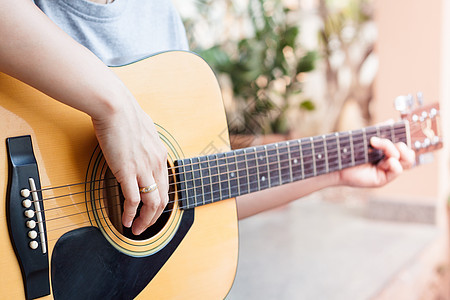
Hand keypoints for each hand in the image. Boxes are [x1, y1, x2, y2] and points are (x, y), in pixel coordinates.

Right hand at [92, 97, 167, 235]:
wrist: (115, 107)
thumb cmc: (125, 114)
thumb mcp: (143, 128)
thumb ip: (145, 140)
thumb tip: (141, 141)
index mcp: (160, 154)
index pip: (166, 186)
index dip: (160, 202)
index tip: (151, 211)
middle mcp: (157, 164)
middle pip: (163, 199)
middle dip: (155, 217)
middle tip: (146, 226)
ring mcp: (144, 168)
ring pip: (152, 203)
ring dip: (146, 221)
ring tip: (137, 230)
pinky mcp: (128, 171)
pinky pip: (133, 200)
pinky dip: (131, 214)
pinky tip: (126, 221)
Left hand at [338, 137, 414, 187]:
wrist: (336, 163)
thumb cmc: (349, 151)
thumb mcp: (366, 138)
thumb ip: (379, 130)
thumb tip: (391, 121)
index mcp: (387, 153)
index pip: (404, 147)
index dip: (404, 139)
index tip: (396, 130)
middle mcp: (389, 162)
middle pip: (409, 155)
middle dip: (401, 145)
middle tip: (383, 141)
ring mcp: (386, 171)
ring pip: (407, 161)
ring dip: (393, 150)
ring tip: (377, 145)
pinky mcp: (382, 179)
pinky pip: (398, 170)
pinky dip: (394, 163)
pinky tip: (385, 160)